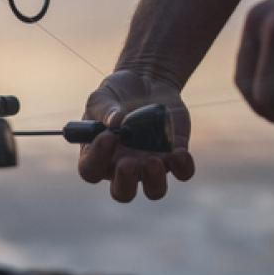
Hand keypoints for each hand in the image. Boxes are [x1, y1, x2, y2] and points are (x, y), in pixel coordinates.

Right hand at [78, 70, 194, 200]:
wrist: (145, 82)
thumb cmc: (116, 94)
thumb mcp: (102, 97)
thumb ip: (104, 110)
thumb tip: (117, 121)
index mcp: (98, 155)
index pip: (91, 170)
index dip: (97, 158)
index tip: (108, 136)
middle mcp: (123, 167)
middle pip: (123, 192)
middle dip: (126, 182)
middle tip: (129, 162)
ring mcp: (150, 164)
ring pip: (155, 190)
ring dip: (155, 180)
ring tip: (154, 160)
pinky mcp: (174, 155)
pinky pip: (182, 172)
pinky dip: (183, 166)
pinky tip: (179, 152)